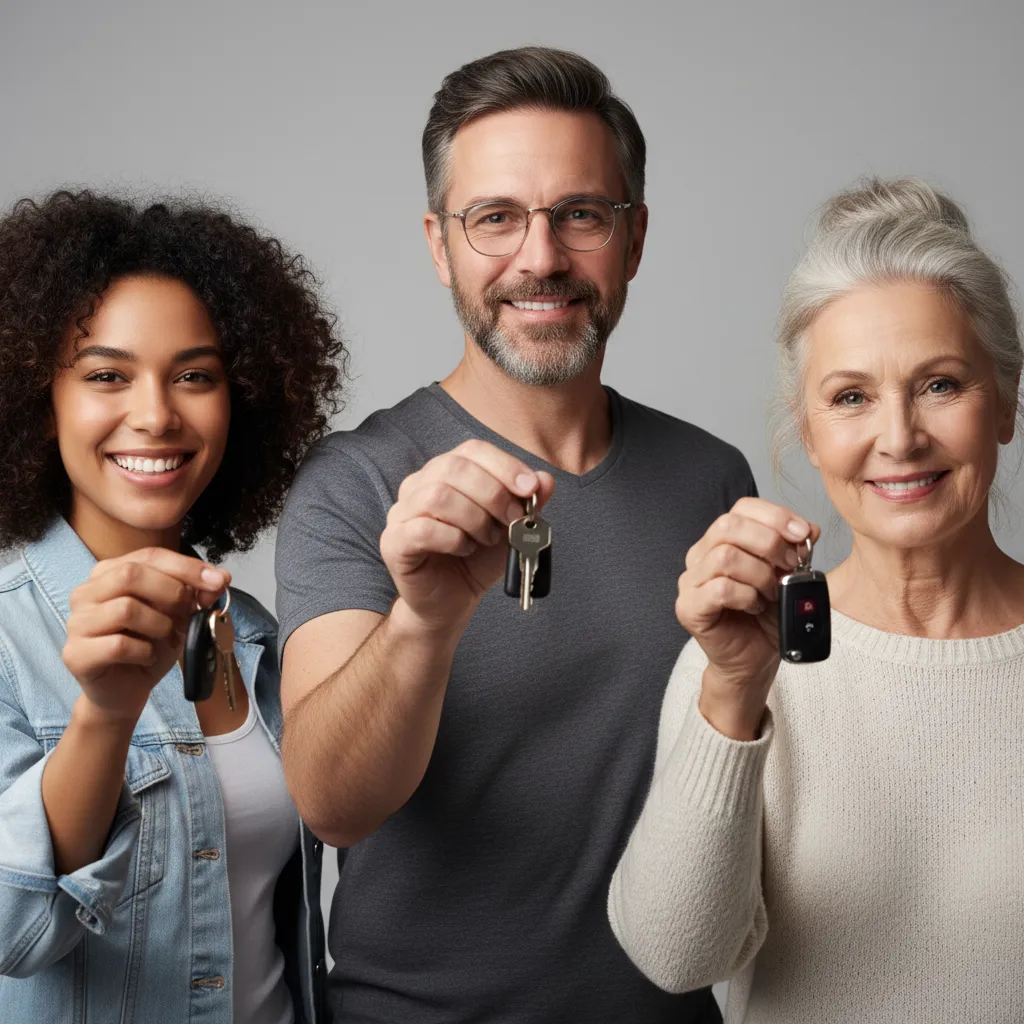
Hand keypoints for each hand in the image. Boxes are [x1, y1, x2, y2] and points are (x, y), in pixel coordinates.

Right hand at [63, 548, 230, 724]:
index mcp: (109, 573)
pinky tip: (146, 657)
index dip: (187, 567)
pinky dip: (144, 652)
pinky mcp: (75, 654)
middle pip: (131, 574)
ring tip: (165, 639)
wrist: (126, 691)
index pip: (150, 556)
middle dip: (171, 593)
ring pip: (125, 609)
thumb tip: (219, 579)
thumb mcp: (178, 615)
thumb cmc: (148, 645)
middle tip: (188, 613)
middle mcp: (86, 592)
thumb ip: (195, 593)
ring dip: (159, 625)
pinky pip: (118, 645)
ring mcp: (77, 622)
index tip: (220, 580)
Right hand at [380, 440, 555, 633]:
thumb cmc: (477, 560)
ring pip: (437, 495)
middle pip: (453, 467)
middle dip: (493, 493)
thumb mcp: (512, 529)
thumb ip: (528, 502)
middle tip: (512, 520)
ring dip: (474, 518)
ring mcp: (401, 512)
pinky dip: (453, 539)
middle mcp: (419, 485)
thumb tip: (545, 480)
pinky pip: (422, 529)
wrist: (453, 602)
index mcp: (447, 472)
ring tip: (487, 539)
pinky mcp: (393, 542)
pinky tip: (464, 550)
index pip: (473, 450)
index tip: (531, 488)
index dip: (505, 465)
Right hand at [675, 497, 819, 739]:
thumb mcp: (790, 578)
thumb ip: (796, 550)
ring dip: (759, 574)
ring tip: (772, 593)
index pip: (742, 508)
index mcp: (722, 540)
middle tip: (791, 566)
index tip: (803, 535)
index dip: (775, 515)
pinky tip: (755, 606)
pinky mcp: (689, 608)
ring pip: (724, 556)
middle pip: (729, 525)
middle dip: (769, 542)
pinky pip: (719, 589)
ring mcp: (691, 582)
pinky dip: (746, 596)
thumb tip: (810, 530)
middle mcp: (700, 556)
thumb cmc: (767, 618)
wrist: (755, 661)